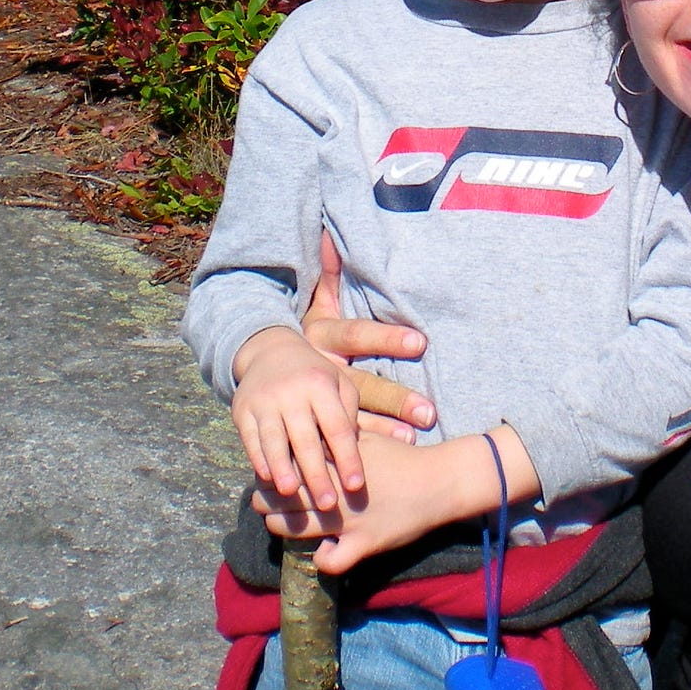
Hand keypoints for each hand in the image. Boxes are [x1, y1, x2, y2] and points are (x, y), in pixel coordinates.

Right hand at [229, 326, 364, 509]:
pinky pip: (250, 438)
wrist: (269, 351)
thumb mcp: (339, 384)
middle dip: (317, 474)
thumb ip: (349, 415)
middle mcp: (292, 393)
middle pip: (306, 439)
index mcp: (321, 386)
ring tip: (291, 493)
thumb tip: (361, 452)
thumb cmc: (315, 376)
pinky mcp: (242, 409)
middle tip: (328, 504)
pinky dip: (258, 459)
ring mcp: (265, 401)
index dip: (348, 458)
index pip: (338, 428)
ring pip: (274, 440)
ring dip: (282, 468)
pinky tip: (266, 478)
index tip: (357, 485)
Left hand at [253, 433, 466, 573]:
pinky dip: (323, 559)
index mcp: (336, 462)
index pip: (289, 465)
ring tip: (276, 522)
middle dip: (266, 499)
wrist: (438, 482)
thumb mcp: (367, 437)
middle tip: (261, 500)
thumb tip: (307, 428)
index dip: (270, 470)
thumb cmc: (401, 457)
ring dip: (281, 526)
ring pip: (297, 528)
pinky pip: (332, 561)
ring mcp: (348, 520)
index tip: (264, 472)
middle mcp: (337, 491)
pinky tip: (323, 551)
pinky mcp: (363, 544)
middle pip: (285, 496)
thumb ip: (336, 436)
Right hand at [303, 233, 434, 439]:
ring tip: (416, 438)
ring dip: (384, 429)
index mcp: (322, 335)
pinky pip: (342, 439)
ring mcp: (315, 400)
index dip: (387, 338)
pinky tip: (390, 457)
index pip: (358, 335)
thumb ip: (329, 273)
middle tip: (429, 411)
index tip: (421, 342)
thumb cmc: (308, 332)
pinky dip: (365, 449)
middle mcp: (319, 370)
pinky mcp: (315, 422)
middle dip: (395, 397)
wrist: (261, 364)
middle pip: (361, 385)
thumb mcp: (316, 303)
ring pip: (352, 418)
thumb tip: (332, 232)